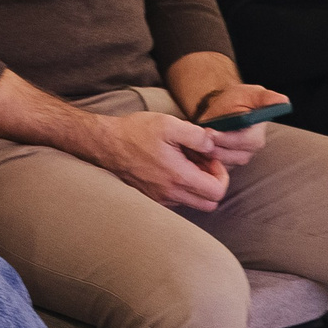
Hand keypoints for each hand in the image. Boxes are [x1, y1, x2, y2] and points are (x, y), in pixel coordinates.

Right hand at [79, 110, 232, 210]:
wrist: (105, 144)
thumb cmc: (135, 133)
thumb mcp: (168, 124)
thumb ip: (196, 135)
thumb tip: (213, 145)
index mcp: (179, 177)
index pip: (217, 192)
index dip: (221, 175)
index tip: (210, 158)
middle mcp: (171, 194)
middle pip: (209, 203)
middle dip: (213, 184)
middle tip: (203, 164)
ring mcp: (160, 199)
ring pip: (193, 203)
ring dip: (197, 186)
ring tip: (186, 163)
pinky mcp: (152, 198)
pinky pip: (177, 201)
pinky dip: (182, 188)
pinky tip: (173, 168)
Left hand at [186, 81, 285, 167]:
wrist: (220, 108)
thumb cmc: (236, 99)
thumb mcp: (250, 93)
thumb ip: (266, 97)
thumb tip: (283, 101)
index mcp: (257, 134)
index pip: (245, 142)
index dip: (226, 138)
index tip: (210, 131)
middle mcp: (251, 149)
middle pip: (231, 156)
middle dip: (213, 145)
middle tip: (198, 134)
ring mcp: (238, 158)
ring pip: (221, 162)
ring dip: (205, 150)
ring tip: (196, 138)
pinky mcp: (226, 164)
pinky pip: (214, 166)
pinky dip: (203, 157)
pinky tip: (197, 145)